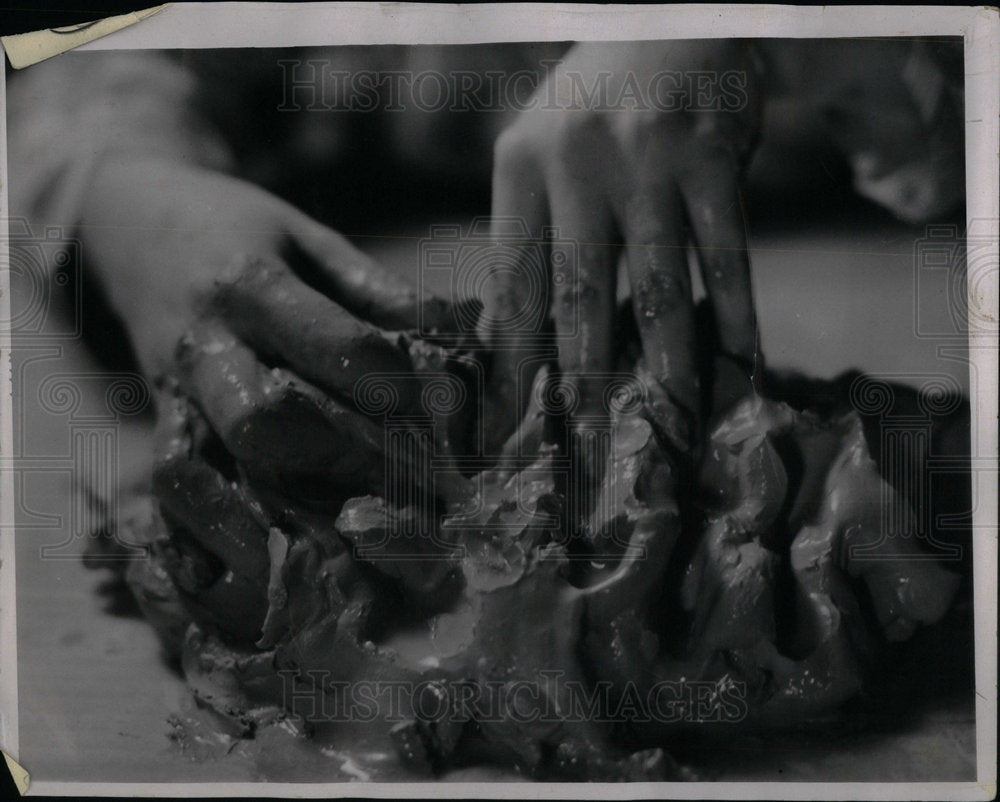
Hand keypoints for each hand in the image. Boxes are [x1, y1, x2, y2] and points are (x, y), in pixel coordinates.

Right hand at [80, 158, 462, 640]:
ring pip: (202, 470)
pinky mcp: (159, 426)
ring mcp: (173, 395)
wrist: (132, 225)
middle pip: (268, 421)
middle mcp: (204, 347)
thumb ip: (378, 289)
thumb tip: (458, 327)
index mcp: (251, 285)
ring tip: (346, 537)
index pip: (339, 347)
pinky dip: (190, 537)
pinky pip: (163, 492)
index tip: (449, 414)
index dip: (402, 388)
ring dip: (273, 514)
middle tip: (416, 487)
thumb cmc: (239, 231)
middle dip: (350, 460)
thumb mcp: (309, 239)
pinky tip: (224, 576)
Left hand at [477, 41, 762, 454]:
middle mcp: (578, 163)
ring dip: (668, 368)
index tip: (502, 427)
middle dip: (581, 385)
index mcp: (519, 169)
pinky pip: (728, 256)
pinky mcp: (714, 158)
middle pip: (579, 298)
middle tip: (584, 452)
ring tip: (668, 428)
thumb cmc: (592, 108)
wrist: (666, 20)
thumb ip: (529, 240)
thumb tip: (512, 343)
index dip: (508, 365)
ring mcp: (649, 161)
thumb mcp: (538, 157)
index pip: (511, 286)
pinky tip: (741, 364)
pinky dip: (738, 316)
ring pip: (659, 288)